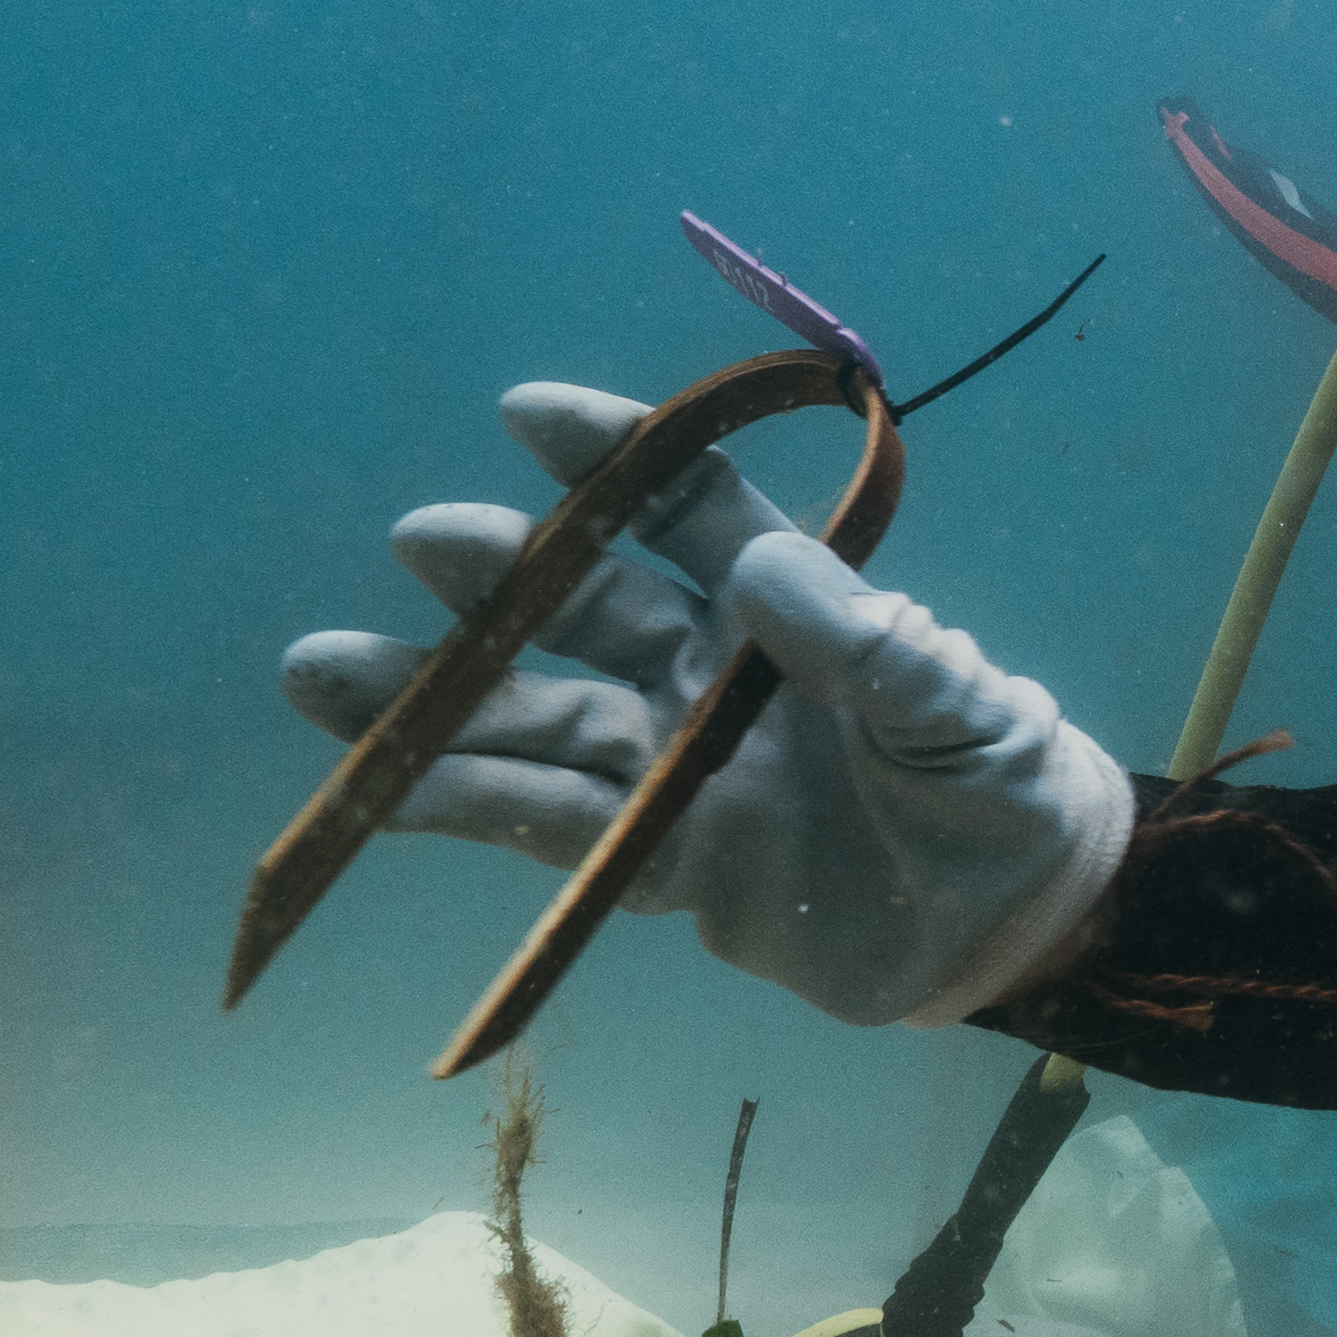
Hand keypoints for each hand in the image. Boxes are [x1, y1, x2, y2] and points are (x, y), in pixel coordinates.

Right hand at [279, 382, 1138, 1028]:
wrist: (1020, 922)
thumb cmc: (1006, 784)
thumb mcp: (959, 707)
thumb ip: (868, 644)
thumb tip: (764, 562)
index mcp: (789, 609)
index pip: (688, 509)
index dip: (616, 460)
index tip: (532, 414)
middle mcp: (712, 676)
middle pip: (588, 608)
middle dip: (507, 573)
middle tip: (424, 537)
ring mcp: (678, 770)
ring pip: (539, 723)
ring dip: (436, 702)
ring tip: (316, 673)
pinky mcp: (666, 868)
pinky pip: (553, 834)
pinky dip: (466, 812)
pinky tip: (376, 794)